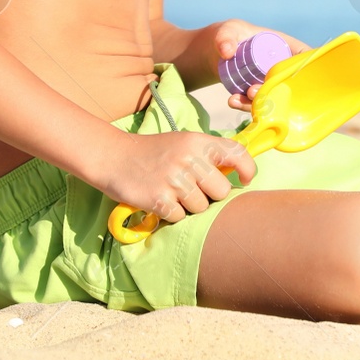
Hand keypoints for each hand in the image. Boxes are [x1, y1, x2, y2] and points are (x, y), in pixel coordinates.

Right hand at [91, 132, 257, 223]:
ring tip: (173, 193)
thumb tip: (238, 178)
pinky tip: (160, 201)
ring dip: (189, 206)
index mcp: (199, 142)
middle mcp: (189, 159)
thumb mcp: (184, 143)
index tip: (244, 180)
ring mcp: (174, 179)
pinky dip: (172, 214)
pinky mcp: (159, 199)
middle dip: (210, 196)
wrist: (112, 157)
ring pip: (202, 207)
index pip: (238, 154)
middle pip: (222, 192)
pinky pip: (180, 217)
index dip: (247, 170)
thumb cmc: (153, 153)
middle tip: (192, 190)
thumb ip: (209, 156)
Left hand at [212, 19, 312, 112]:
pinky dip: (246, 105)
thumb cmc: (229, 35)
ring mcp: (272, 82)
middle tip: (253, 91)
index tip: (297, 78)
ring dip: (261, 102)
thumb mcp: (227, 31)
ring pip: (274, 96)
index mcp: (286, 47)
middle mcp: (283, 66)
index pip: (305, 56)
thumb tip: (227, 51)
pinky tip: (232, 101)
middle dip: (277, 92)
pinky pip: (259, 103)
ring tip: (239, 98)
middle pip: (290, 82)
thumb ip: (225, 38)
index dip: (308, 68)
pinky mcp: (260, 93)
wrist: (216, 52)